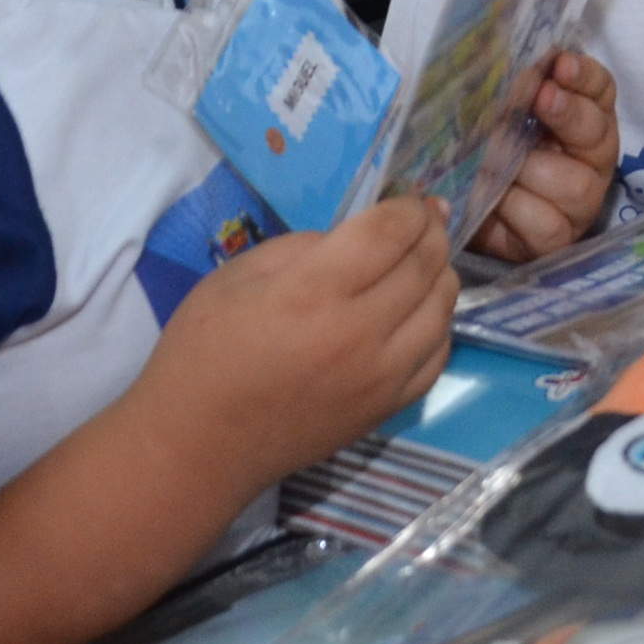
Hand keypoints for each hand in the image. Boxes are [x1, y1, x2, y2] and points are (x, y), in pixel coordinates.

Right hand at [137, 193, 456, 491]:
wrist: (200, 445)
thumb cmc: (205, 352)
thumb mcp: (238, 275)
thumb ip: (303, 247)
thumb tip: (358, 239)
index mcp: (314, 292)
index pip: (389, 233)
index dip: (409, 208)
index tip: (412, 199)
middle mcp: (360, 332)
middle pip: (424, 265)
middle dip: (432, 232)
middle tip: (429, 218)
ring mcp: (381, 376)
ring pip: (442, 309)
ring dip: (442, 274)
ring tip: (427, 261)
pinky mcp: (388, 408)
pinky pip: (438, 355)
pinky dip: (438, 324)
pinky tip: (421, 313)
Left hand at [468, 49, 622, 261]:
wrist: (470, 212)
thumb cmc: (492, 152)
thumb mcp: (501, 117)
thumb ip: (513, 93)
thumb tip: (500, 65)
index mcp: (585, 120)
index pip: (600, 90)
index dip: (584, 76)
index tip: (560, 63)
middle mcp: (592, 160)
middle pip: (596, 133)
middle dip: (567, 113)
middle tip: (541, 97)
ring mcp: (580, 203)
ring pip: (572, 183)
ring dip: (530, 168)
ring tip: (495, 159)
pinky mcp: (558, 240)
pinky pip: (546, 224)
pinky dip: (517, 208)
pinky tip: (495, 198)